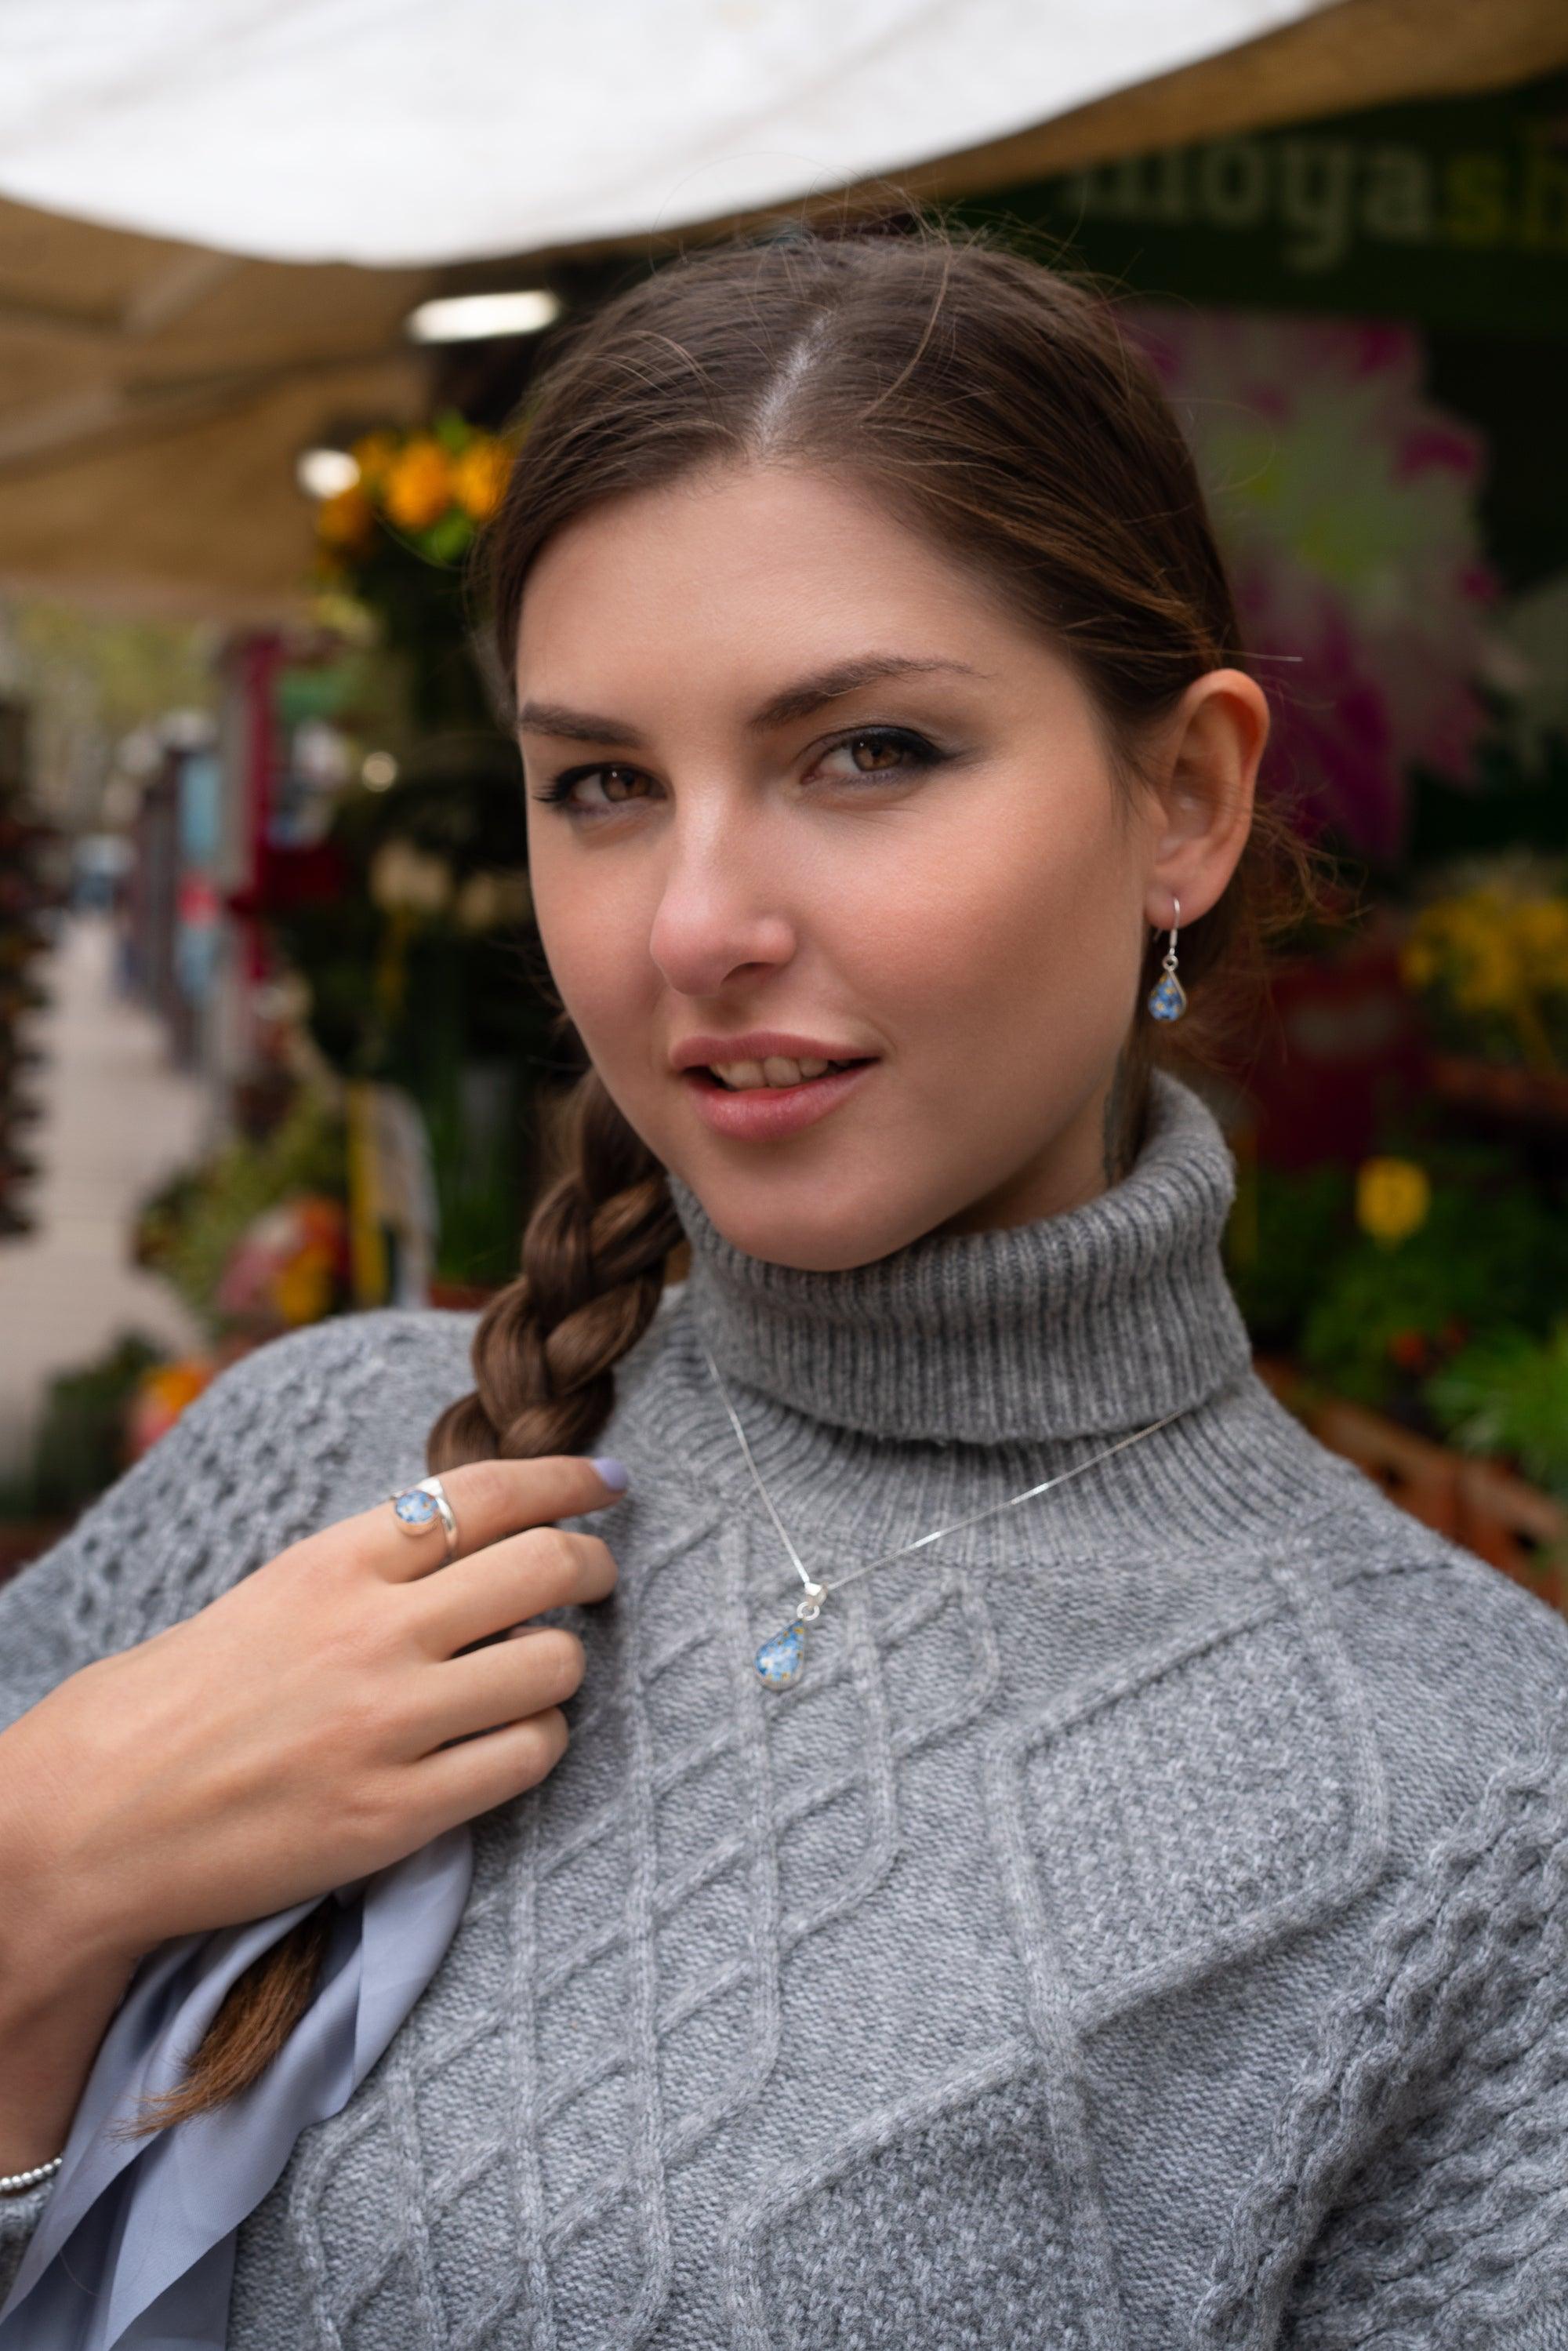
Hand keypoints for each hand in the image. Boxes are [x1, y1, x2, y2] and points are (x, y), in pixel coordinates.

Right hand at [0, 1456, 623, 1966]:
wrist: (93, 1822)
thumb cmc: (174, 1704)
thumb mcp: (270, 1596)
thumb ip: (369, 1569)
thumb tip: (475, 1547)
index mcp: (334, 1562)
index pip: (487, 1492)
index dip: (567, 1477)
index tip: (608, 1482)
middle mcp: (373, 1632)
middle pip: (546, 1566)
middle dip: (594, 1566)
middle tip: (597, 1578)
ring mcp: (389, 1726)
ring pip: (555, 1665)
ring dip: (564, 1666)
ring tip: (535, 1676)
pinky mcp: (397, 1816)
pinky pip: (526, 1759)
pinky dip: (537, 1743)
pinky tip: (510, 1743)